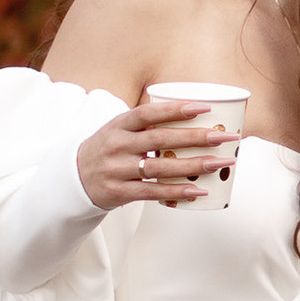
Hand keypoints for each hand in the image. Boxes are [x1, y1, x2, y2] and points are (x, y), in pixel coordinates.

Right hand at [75, 96, 224, 209]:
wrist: (74, 178)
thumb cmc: (107, 149)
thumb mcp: (119, 129)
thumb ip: (148, 123)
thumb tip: (192, 113)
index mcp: (119, 125)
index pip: (148, 113)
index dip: (176, 110)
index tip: (205, 108)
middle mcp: (118, 145)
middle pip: (160, 140)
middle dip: (197, 137)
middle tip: (224, 137)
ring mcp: (118, 170)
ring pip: (160, 168)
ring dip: (194, 166)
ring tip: (221, 163)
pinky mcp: (120, 192)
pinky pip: (152, 192)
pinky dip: (177, 192)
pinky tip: (199, 191)